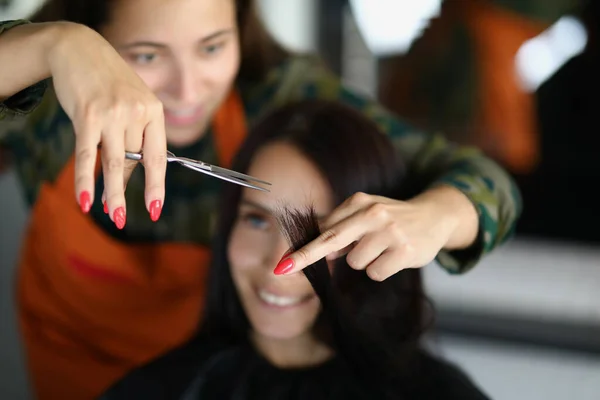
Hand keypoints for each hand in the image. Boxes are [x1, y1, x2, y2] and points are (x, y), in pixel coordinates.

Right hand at [48, 23, 165, 226]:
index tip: (155, 209)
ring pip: (114, 163)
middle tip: (124, 219)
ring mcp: (112, 113)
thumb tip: (132, 176)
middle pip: (133, 162)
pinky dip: (85, 180)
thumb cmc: (110, 83)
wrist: (79, 48)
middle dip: (127, 192)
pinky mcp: (87, 115)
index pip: (158, 157)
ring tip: (113, 216)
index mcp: (154, 111)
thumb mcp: (133, 103)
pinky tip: (85, 200)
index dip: (156, 186)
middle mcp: (136, 112)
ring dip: (112, 193)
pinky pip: (87, 155)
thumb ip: (134, 136)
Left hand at [274, 186, 477, 280]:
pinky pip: (376, 272)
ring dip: (366, 261)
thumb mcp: (367, 213)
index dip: (302, 248)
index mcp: (359, 202)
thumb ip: (343, 227)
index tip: (283, 264)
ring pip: (356, 262)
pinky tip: (395, 257)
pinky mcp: (405, 250)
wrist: (435, 216)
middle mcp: (373, 213)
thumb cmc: (393, 218)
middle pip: (331, 240)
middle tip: (281, 270)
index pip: (324, 228)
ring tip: (383, 249)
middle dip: (305, 257)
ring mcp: (390, 231)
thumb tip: (322, 249)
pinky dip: (382, 270)